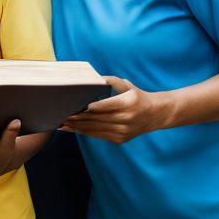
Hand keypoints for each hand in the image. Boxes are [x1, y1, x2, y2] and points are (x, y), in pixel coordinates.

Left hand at [60, 77, 175, 143]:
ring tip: (64, 123)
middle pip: (97, 119)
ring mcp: (123, 131)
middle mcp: (126, 118)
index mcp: (128, 102)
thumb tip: (94, 79)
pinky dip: (85, 132)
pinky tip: (74, 129)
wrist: (155, 115)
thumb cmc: (137, 96)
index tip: (75, 107)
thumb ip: (111, 81)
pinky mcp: (120, 139)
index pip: (105, 106)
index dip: (89, 108)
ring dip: (78, 127)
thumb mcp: (127, 85)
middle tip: (62, 115)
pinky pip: (99, 135)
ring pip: (96, 129)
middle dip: (78, 118)